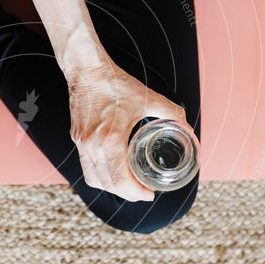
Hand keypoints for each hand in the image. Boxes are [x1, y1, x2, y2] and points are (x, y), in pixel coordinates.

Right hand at [65, 52, 193, 201]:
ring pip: (94, 179)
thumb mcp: (148, 98)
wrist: (86, 70)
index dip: (136, 192)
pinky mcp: (77, 139)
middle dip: (127, 193)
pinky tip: (112, 172)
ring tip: (128, 186)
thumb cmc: (114, 83)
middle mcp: (92, 145)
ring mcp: (82, 144)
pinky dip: (100, 175)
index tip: (149, 194)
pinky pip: (86, 167)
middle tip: (143, 192)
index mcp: (110, 138)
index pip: (120, 179)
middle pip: (107, 184)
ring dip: (111, 187)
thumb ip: (172, 114)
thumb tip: (187, 129)